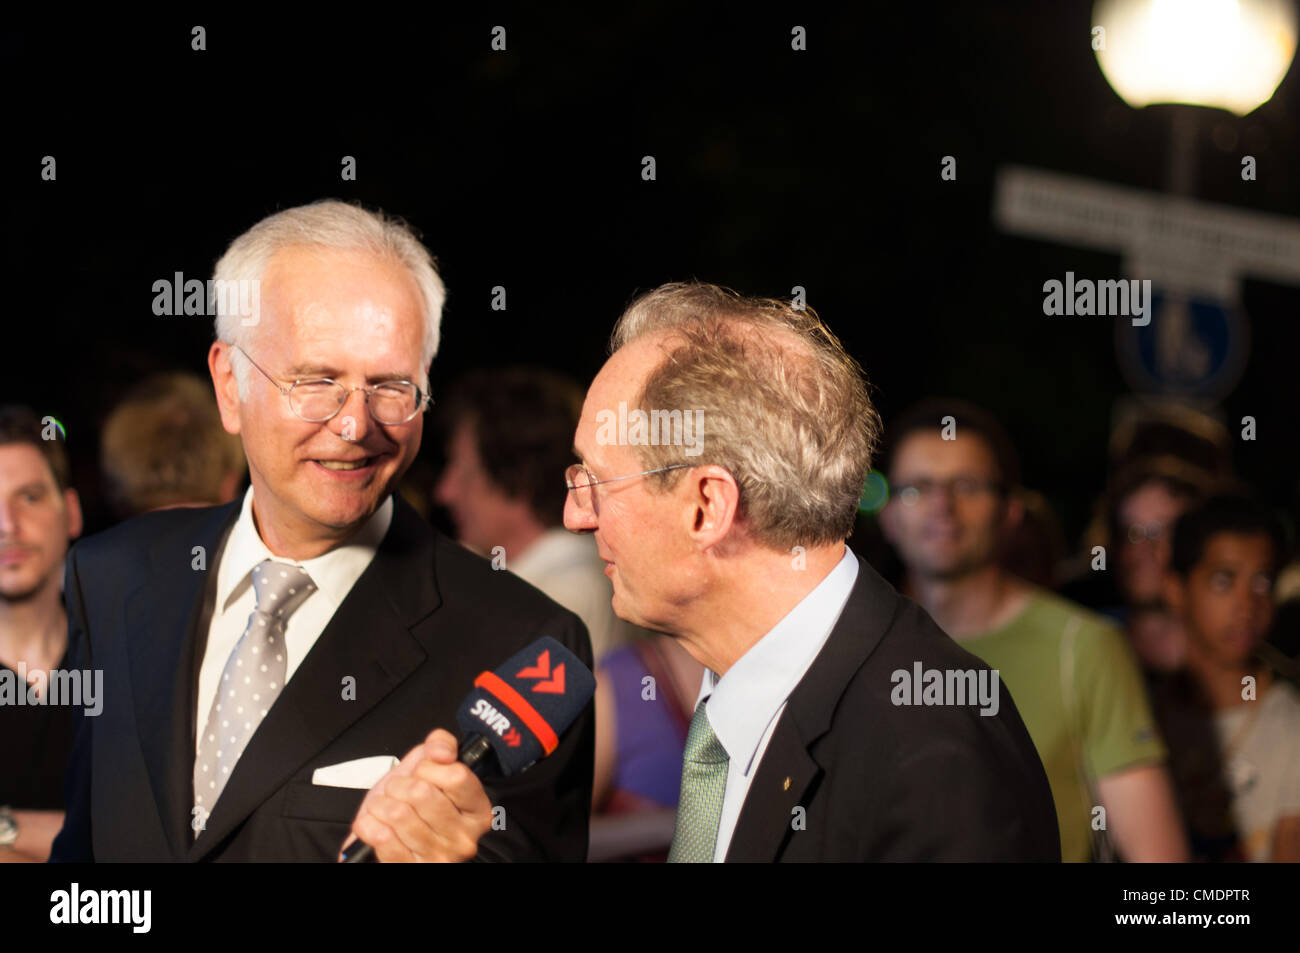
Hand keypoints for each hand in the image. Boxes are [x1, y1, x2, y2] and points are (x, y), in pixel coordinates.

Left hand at [339, 729, 492, 861]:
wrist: (389, 831)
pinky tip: (375, 823)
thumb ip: (441, 745)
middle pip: (422, 793)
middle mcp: (464, 838)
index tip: (423, 774)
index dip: (430, 768)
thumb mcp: (428, 765)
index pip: (456, 776)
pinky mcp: (412, 869)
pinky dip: (369, 824)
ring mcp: (439, 858)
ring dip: (381, 804)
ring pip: (398, 814)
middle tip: (398, 791)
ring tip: (385, 807)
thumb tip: (441, 751)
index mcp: (478, 811)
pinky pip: (382, 838)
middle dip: (399, 785)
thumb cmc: (413, 801)